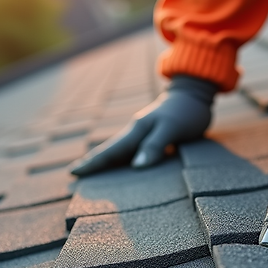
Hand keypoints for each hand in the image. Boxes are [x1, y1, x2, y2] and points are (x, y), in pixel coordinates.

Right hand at [70, 75, 218, 175]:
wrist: (195, 93)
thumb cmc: (186, 112)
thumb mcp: (172, 128)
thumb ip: (155, 145)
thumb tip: (137, 167)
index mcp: (137, 131)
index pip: (110, 150)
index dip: (92, 162)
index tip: (73, 172)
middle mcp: (136, 132)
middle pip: (110, 151)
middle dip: (92, 162)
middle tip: (73, 174)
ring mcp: (143, 134)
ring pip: (120, 151)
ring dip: (105, 162)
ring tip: (91, 173)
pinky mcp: (153, 137)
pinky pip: (133, 151)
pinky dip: (123, 160)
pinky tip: (123, 168)